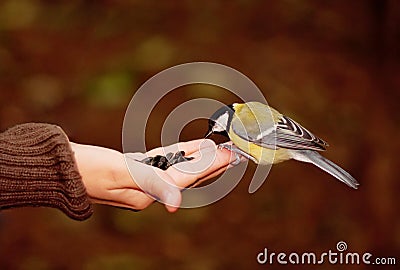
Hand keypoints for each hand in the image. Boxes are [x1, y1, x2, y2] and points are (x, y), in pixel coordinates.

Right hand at [70, 139, 234, 211]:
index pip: (186, 177)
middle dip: (212, 163)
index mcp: (146, 192)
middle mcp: (148, 190)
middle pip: (188, 176)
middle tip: (233, 152)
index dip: (210, 164)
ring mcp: (142, 181)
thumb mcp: (119, 173)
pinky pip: (164, 163)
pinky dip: (179, 156)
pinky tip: (190, 150)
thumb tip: (175, 203)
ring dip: (199, 160)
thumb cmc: (85, 169)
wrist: (61, 168)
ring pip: (179, 169)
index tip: (230, 154)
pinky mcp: (135, 171)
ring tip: (218, 151)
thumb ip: (151, 183)